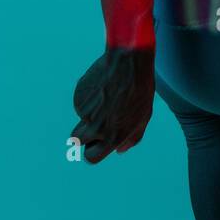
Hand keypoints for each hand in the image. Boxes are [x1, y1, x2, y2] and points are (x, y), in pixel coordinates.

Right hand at [70, 47, 154, 163]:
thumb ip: (132, 137)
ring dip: (89, 111)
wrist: (129, 62)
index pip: (91, 157)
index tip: (94, 145)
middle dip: (83, 135)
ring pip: (81, 117)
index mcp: (113, 136)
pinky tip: (102, 85)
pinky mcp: (78, 96)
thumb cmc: (140, 90)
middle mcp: (96, 127)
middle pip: (76, 141)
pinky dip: (88, 97)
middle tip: (94, 123)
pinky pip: (80, 101)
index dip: (92, 151)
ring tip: (107, 96)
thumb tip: (119, 150)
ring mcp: (85, 112)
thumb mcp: (143, 117)